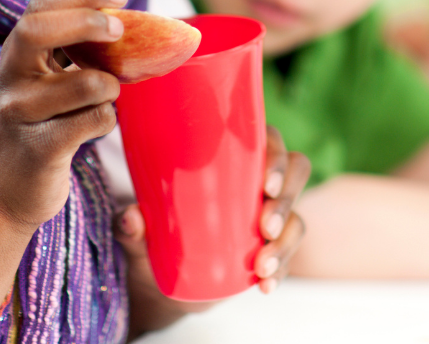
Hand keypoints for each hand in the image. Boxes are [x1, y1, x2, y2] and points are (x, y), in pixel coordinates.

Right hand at [0, 0, 128, 229]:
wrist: (11, 193)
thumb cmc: (46, 123)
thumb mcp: (50, 79)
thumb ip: (75, 49)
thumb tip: (130, 18)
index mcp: (17, 53)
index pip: (39, 5)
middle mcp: (11, 78)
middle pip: (36, 30)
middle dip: (86, 22)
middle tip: (120, 29)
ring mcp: (21, 114)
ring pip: (83, 83)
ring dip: (110, 85)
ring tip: (108, 94)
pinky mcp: (40, 149)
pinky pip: (93, 120)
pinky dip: (107, 119)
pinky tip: (96, 125)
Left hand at [115, 125, 309, 336]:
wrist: (162, 277)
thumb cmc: (156, 232)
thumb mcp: (142, 229)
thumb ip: (134, 223)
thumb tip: (131, 217)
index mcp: (235, 155)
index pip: (269, 141)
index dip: (277, 157)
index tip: (266, 184)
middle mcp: (258, 180)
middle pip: (295, 173)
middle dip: (286, 201)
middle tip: (265, 227)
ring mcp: (269, 214)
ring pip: (296, 217)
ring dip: (285, 241)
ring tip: (263, 266)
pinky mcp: (270, 247)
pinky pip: (289, 254)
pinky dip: (282, 270)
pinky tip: (266, 285)